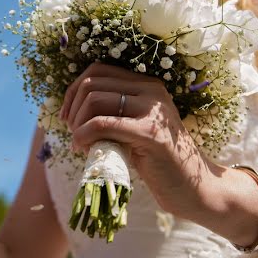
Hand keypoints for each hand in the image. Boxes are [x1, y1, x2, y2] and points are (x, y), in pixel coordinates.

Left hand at [60, 62, 222, 219]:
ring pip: (94, 100)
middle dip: (72, 108)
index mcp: (147, 84)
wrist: (190, 188)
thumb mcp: (133, 128)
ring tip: (78, 143)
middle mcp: (151, 90)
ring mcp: (152, 110)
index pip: (98, 70)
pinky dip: (83, 135)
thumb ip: (112, 112)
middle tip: (70, 131)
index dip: (74, 90)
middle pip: (92, 83)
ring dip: (77, 123)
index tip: (67, 115)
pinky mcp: (149, 133)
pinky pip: (102, 124)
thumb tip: (72, 108)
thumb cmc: (157, 161)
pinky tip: (81, 148)